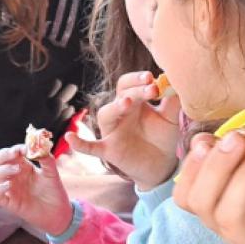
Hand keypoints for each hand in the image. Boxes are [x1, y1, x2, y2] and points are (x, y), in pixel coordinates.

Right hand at [0, 145, 74, 237]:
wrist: (59, 212)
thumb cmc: (54, 192)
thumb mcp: (52, 173)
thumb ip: (47, 159)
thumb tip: (40, 146)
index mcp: (22, 166)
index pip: (10, 153)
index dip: (15, 148)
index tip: (25, 148)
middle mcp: (14, 176)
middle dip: (3, 155)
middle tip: (14, 154)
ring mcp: (10, 189)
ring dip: (3, 169)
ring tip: (17, 170)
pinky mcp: (9, 203)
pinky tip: (9, 185)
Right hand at [67, 72, 181, 189]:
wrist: (162, 165)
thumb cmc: (163, 137)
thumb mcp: (170, 118)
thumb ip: (172, 101)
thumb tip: (174, 82)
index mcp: (134, 102)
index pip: (129, 84)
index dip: (137, 79)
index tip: (152, 78)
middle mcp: (120, 113)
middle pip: (119, 94)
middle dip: (134, 90)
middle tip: (151, 89)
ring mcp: (113, 131)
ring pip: (105, 114)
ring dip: (114, 107)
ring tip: (127, 103)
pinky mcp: (109, 150)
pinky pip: (91, 147)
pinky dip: (80, 143)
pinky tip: (70, 137)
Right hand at [175, 132, 244, 243]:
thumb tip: (222, 137)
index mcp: (221, 214)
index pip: (186, 197)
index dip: (190, 167)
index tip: (208, 140)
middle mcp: (231, 233)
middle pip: (201, 204)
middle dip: (214, 166)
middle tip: (236, 138)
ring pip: (229, 215)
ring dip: (243, 177)